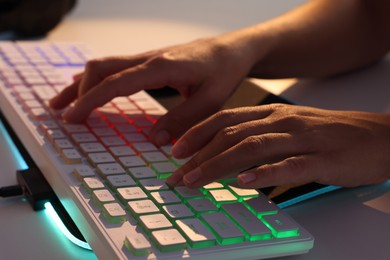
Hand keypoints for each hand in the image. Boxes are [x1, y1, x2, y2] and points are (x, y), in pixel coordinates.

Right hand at [49, 36, 256, 145]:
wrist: (232, 49)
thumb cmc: (224, 72)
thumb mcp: (211, 101)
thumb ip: (182, 120)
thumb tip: (153, 140)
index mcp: (161, 67)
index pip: (115, 83)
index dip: (90, 100)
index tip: (72, 118)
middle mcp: (149, 58)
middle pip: (100, 68)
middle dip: (77, 91)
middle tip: (61, 114)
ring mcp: (148, 57)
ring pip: (105, 65)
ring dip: (82, 84)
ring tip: (63, 102)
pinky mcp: (150, 61)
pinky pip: (117, 67)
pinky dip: (98, 80)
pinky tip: (89, 89)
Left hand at [166, 104, 389, 188]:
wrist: (379, 136)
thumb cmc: (330, 134)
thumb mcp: (290, 129)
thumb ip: (260, 138)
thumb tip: (227, 156)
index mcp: (273, 115)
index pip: (226, 119)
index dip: (197, 133)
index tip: (175, 150)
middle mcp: (283, 122)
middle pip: (232, 135)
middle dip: (199, 155)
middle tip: (176, 175)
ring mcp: (302, 139)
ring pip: (253, 148)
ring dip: (219, 165)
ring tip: (195, 180)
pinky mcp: (323, 159)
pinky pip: (289, 165)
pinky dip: (264, 174)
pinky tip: (244, 182)